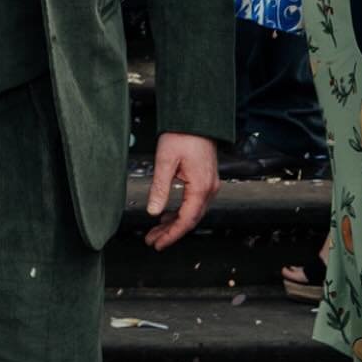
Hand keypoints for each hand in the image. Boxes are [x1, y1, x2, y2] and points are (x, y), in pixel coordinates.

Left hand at [144, 132, 218, 249]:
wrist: (196, 118)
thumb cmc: (181, 135)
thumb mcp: (165, 160)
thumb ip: (160, 187)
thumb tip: (153, 212)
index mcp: (200, 188)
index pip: (186, 220)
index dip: (171, 235)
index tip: (157, 244)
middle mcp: (209, 190)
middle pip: (190, 220)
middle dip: (170, 232)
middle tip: (152, 241)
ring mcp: (209, 186)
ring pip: (192, 213)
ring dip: (174, 223)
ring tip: (155, 231)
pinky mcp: (205, 180)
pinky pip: (193, 203)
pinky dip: (180, 212)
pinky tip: (166, 215)